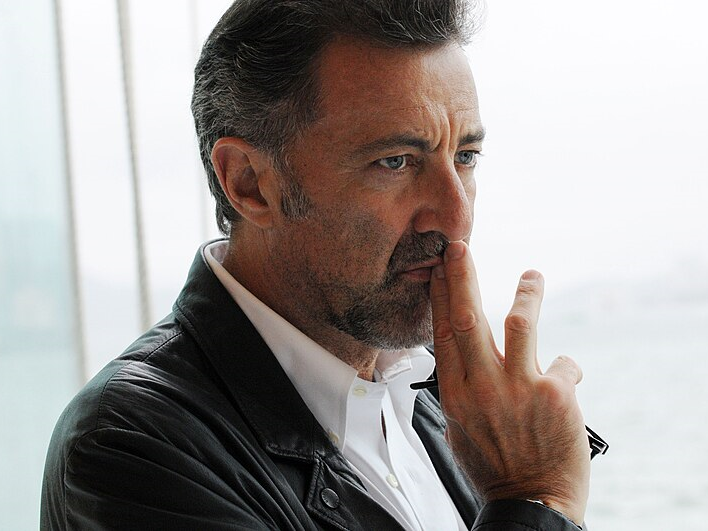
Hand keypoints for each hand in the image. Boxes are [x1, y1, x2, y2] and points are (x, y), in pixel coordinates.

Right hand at [430, 241, 589, 524]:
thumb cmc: (494, 466)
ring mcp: (519, 389)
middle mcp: (482, 387)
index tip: (440, 270)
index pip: (444, 333)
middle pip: (468, 318)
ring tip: (533, 275)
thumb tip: (469, 359)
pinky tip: (567, 375)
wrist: (532, 504)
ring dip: (526, 294)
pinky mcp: (555, 395)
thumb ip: (464, 389)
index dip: (442, 297)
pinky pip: (563, 363)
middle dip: (462, 277)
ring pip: (519, 324)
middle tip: (460, 247)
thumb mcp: (461, 427)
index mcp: (455, 395)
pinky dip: (566, 366)